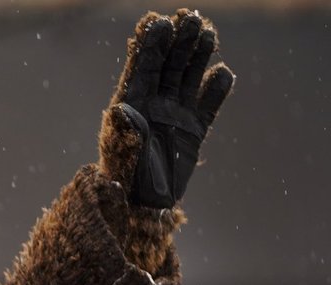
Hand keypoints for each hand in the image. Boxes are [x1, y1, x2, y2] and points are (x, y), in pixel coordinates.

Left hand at [100, 9, 234, 207]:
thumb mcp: (120, 152)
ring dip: (199, 56)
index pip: (142, 67)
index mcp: (131, 103)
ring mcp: (175, 115)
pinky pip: (209, 105)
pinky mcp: (194, 131)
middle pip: (169, 65)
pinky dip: (216, 90)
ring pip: (190, 77)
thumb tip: (122, 109)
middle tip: (191, 19)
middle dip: (179, 42)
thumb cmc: (123, 179)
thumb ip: (124, 130)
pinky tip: (222, 74)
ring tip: (208, 34)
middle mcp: (154, 105)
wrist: (141, 207)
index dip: (151, 46)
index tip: (159, 23)